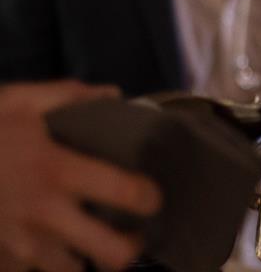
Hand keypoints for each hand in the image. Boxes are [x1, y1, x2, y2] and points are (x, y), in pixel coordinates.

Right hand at [0, 81, 161, 271]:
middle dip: (128, 249)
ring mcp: (18, 244)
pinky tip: (44, 245)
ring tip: (87, 244)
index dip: (149, 198)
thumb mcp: (18, 101)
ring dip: (83, 260)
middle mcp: (44, 215)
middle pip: (109, 254)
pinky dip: (42, 264)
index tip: (154, 197)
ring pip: (70, 271)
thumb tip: (113, 94)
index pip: (124, 193)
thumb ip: (68, 96)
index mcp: (57, 172)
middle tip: (130, 235)